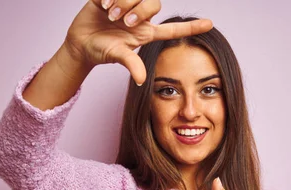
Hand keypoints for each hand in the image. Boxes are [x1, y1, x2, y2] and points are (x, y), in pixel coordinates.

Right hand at [63, 0, 212, 84]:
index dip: (191, 28)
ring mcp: (127, 5)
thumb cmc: (101, 51)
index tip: (210, 24)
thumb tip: (142, 79)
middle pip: (153, 4)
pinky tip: (103, 4)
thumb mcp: (117, 56)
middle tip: (123, 21)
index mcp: (146, 33)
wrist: (80, 43)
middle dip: (139, 10)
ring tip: (110, 14)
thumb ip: (131, 63)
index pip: (173, 29)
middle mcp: (140, 17)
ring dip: (123, 3)